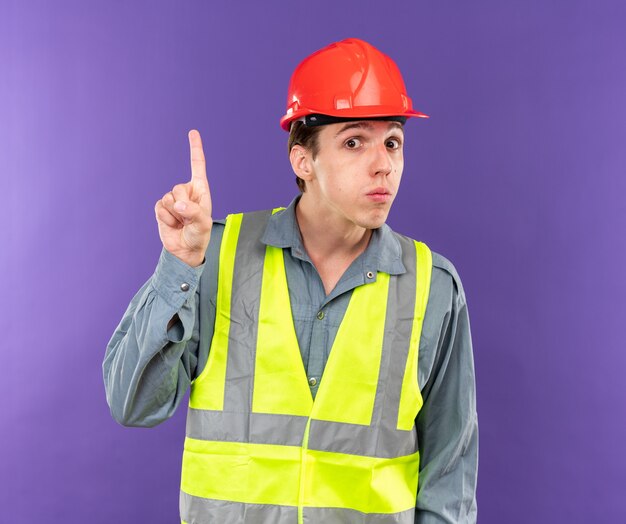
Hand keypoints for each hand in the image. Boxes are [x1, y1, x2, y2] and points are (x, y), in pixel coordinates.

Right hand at [154, 130, 212, 266]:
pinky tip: (172, 224)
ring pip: (167, 197)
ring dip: (174, 214)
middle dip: (182, 205)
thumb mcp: (202, 225)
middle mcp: (186, 192)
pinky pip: (159, 207)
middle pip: (178, 187)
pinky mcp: (161, 208)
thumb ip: (193, 212)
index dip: (195, 148)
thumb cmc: (199, 235)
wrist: (184, 250)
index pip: (197, 166)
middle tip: (188, 219)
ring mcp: (172, 199)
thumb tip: (178, 204)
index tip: (193, 132)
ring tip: (181, 223)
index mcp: (200, 190)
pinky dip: (165, 218)